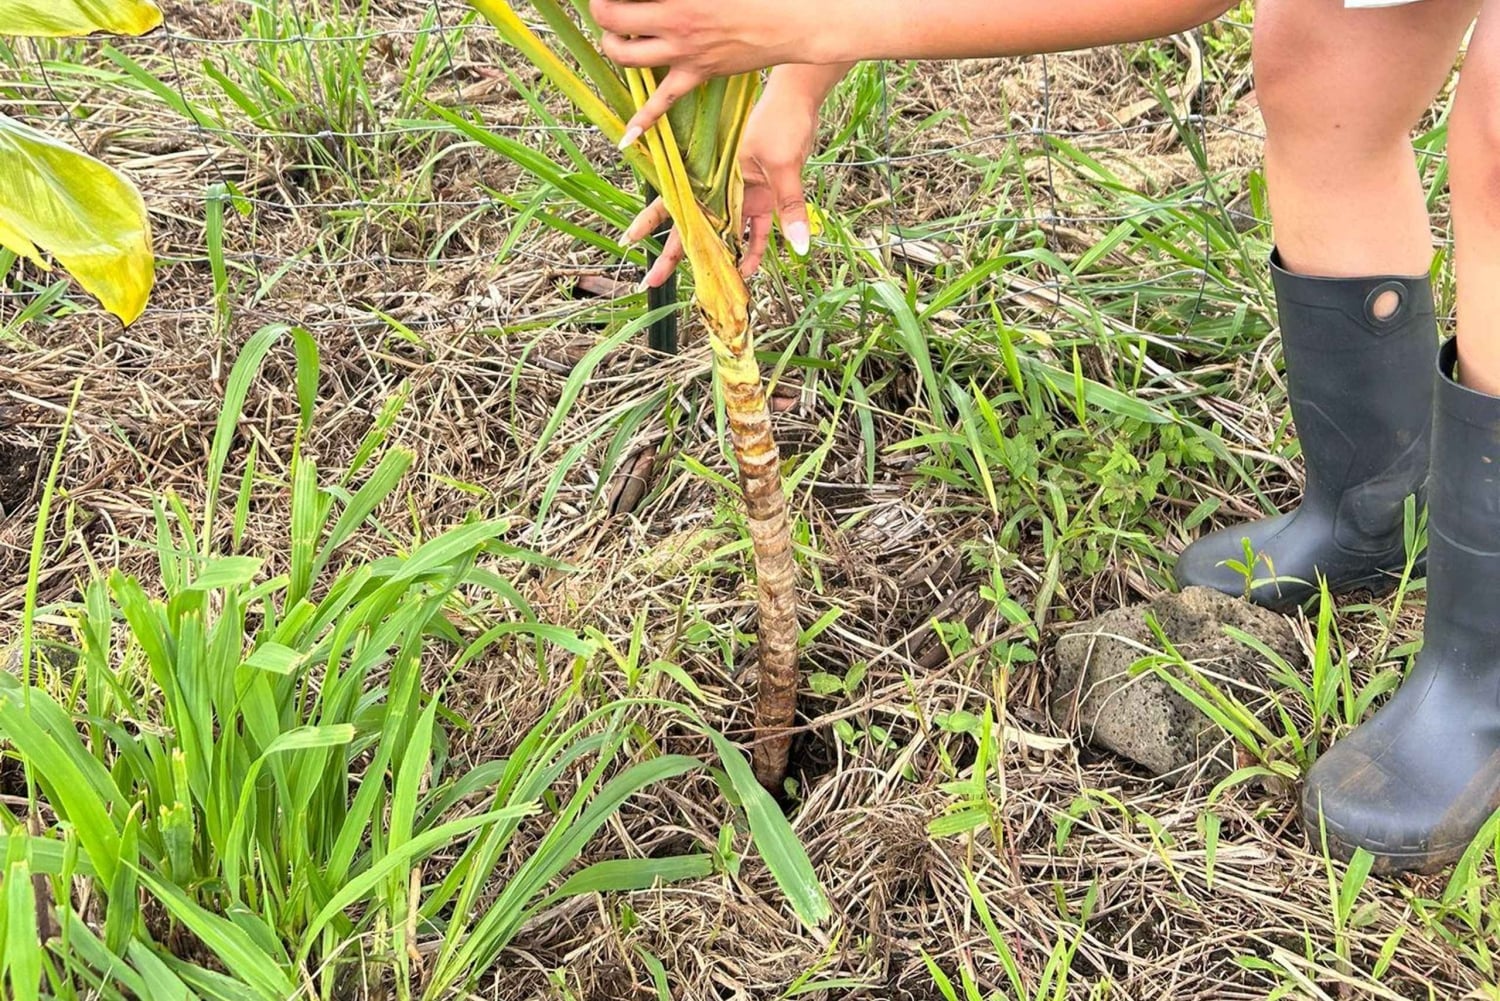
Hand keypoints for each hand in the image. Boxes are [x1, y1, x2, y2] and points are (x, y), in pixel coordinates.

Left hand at [590, 0, 843, 140]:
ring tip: (615, 38)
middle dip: (603, 14)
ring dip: (612, 47)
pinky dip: (644, 119)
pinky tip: (628, 136)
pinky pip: (663, 101)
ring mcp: (683, 52)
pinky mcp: (698, 73)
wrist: (790, 20)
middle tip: (607, 8)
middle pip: (613, 22)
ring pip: (626, 56)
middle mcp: (673, 24)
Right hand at [626, 83, 820, 288]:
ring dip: (718, 258)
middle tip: (652, 280)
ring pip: (723, 232)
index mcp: (713, 173)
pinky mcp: (764, 196)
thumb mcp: (784, 165)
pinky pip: (755, 229)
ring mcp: (742, 193)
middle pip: (694, 225)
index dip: (652, 220)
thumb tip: (800, 243)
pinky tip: (749, 269)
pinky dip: (754, 248)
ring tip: (710, 285)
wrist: (800, 101)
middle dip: (674, 254)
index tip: (630, 237)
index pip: (676, 200)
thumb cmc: (781, 122)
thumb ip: (790, 206)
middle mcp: (722, 186)